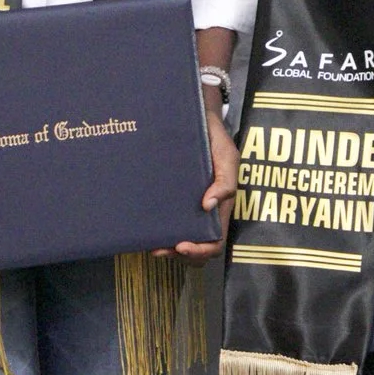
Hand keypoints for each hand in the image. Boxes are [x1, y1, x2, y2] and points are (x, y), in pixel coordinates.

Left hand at [160, 106, 235, 262]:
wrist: (197, 118)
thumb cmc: (216, 140)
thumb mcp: (228, 158)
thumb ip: (226, 182)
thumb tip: (209, 205)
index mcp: (219, 208)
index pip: (214, 242)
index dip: (199, 251)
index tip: (181, 245)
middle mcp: (203, 213)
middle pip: (196, 249)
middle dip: (179, 255)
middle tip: (159, 249)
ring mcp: (187, 208)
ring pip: (180, 241)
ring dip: (167, 249)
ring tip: (151, 243)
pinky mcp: (172, 199)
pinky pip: (167, 222)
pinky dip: (158, 231)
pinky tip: (145, 228)